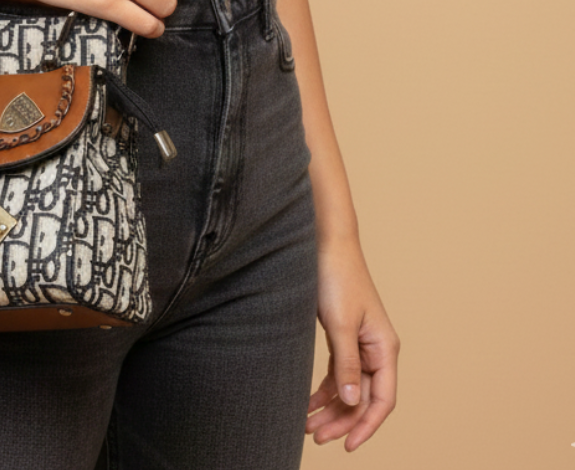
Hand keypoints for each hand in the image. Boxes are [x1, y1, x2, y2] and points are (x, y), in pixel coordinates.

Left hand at [306, 238, 399, 451]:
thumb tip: (353, 402)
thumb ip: (347, 364)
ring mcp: (360, 343)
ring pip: (349, 387)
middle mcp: (376, 349)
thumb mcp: (340, 324)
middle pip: (363, 398)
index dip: (367, 426)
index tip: (348, 446)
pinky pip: (338, 372)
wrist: (324, 244)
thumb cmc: (336, 277)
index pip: (382, 400)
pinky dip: (324, 389)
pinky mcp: (343, 336)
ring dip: (330, 408)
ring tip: (306, 426)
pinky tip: (308, 403)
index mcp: (384, 347)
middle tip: (315, 437)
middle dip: (341, 421)